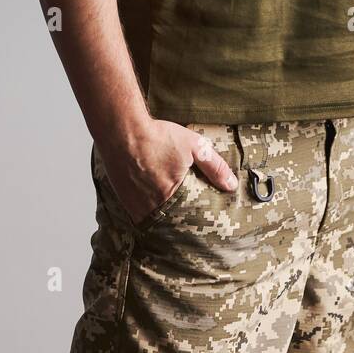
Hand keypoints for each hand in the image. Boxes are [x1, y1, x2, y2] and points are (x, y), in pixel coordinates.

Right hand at [100, 120, 237, 223]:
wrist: (121, 129)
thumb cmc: (158, 136)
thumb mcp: (194, 147)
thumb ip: (214, 167)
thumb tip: (232, 185)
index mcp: (172, 196)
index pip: (189, 219)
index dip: (196, 220)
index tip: (202, 223)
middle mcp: (152, 206)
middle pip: (171, 223)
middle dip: (180, 222)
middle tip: (187, 223)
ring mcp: (136, 205)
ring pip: (155, 220)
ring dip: (163, 218)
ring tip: (169, 209)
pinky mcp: (124, 201)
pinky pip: (140, 215)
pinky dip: (148, 211)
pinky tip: (153, 200)